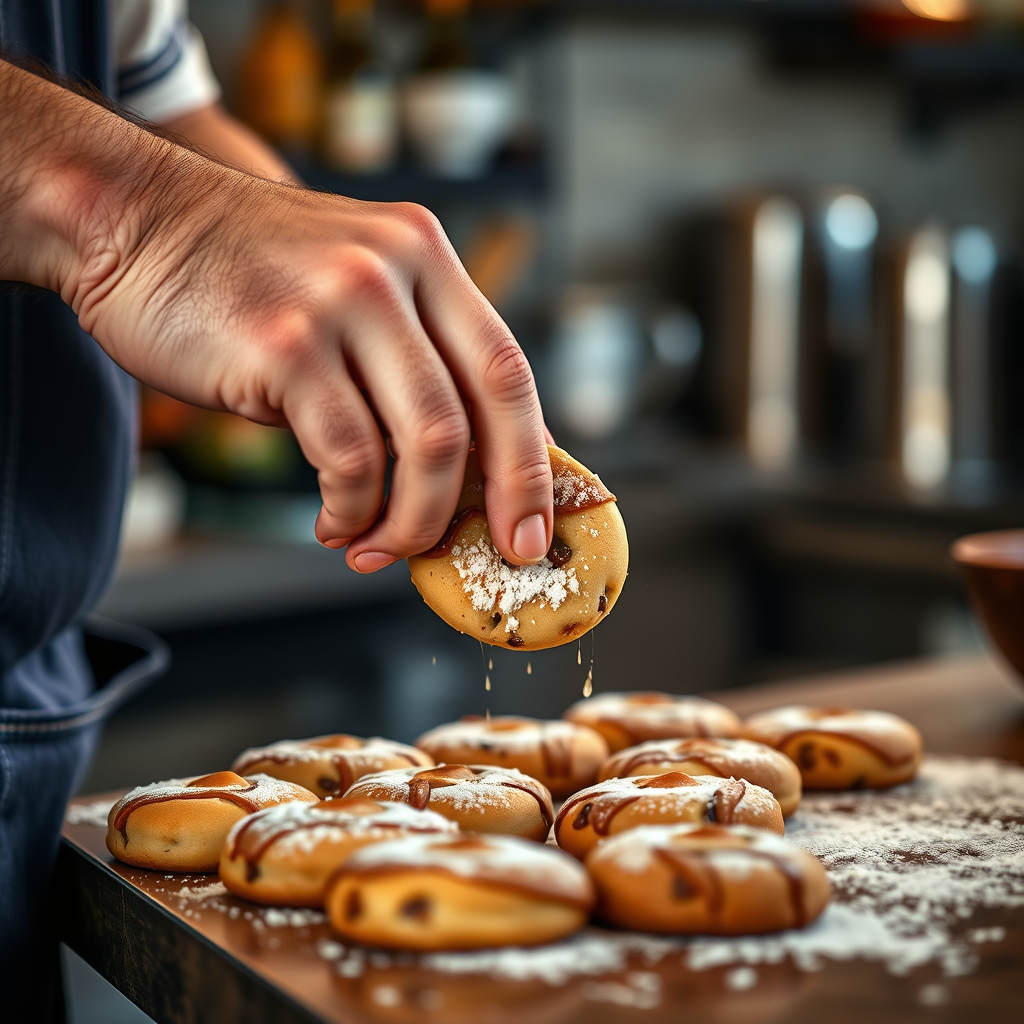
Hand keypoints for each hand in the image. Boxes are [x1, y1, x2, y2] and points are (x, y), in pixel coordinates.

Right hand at [0, 63, 552, 571]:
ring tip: (381, 546)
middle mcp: (397, 269)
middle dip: (507, 496)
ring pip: (425, 445)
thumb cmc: (245, 276)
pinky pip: (350, 457)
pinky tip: (333, 522)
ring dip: (412, 519)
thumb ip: (409, 360)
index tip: (537, 524)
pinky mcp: (286, 345)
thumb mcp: (351, 291)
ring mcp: (342, 302)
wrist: (130, 220)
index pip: (509, 369)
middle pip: (487, 407)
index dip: (535, 457)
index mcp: (426, 256)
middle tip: (505, 554)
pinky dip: (352, 508)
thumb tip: (466, 468)